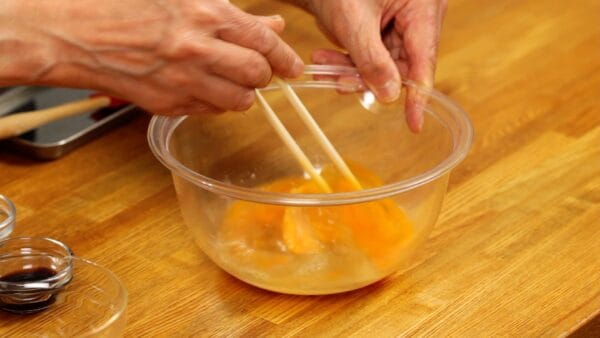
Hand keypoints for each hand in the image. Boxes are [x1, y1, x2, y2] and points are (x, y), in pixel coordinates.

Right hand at [0, 0, 303, 114]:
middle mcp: (198, 50)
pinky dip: (215, 104)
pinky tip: (204, 89)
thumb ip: (233, 12)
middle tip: (259, 71)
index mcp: (204, 13)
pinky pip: (209, 112)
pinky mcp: (166, 105)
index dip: (285, 56)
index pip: (264, 42)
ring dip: (242, 93)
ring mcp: (182, 82)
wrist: (72, 33)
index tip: (293, 65)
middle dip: (265, 75)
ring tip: (231, 82)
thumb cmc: (122, 4)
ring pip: (239, 101)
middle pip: (257, 75)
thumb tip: (271, 24)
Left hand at [306, 0, 446, 131]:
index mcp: (424, 7)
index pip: (424, 60)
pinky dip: (350, 62)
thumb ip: (371, 60)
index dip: (418, 95)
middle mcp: (419, 17)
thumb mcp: (353, 21)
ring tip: (323, 64)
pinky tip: (327, 59)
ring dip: (352, 70)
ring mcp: (402, 25)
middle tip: (338, 81)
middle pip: (402, 66)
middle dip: (368, 77)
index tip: (414, 124)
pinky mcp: (385, 32)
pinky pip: (373, 58)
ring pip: (384, 66)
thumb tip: (390, 96)